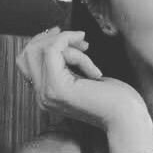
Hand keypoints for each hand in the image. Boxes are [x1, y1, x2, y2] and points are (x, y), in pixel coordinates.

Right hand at [16, 27, 148, 132]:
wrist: (127, 117)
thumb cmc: (115, 97)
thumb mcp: (84, 76)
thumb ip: (66, 64)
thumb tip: (56, 35)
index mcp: (47, 94)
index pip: (26, 60)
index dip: (44, 41)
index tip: (69, 36)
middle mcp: (42, 97)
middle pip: (28, 52)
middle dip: (54, 38)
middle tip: (81, 40)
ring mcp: (47, 94)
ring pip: (40, 49)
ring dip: (67, 44)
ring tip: (88, 53)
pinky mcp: (57, 88)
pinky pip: (54, 51)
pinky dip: (73, 47)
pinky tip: (91, 61)